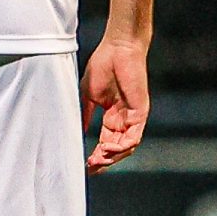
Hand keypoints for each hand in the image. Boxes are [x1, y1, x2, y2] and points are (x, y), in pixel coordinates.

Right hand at [82, 36, 150, 174]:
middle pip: (116, 149)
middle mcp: (124, 119)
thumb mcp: (88, 96)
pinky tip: (109, 148)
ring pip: (126, 147)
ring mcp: (133, 117)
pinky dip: (122, 146)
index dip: (96, 155)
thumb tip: (75, 133)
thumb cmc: (103, 66)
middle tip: (90, 167)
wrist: (118, 49)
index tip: (85, 164)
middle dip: (103, 161)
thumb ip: (84, 115)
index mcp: (112, 116)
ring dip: (112, 157)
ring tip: (97, 160)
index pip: (106, 142)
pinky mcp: (141, 113)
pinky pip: (134, 137)